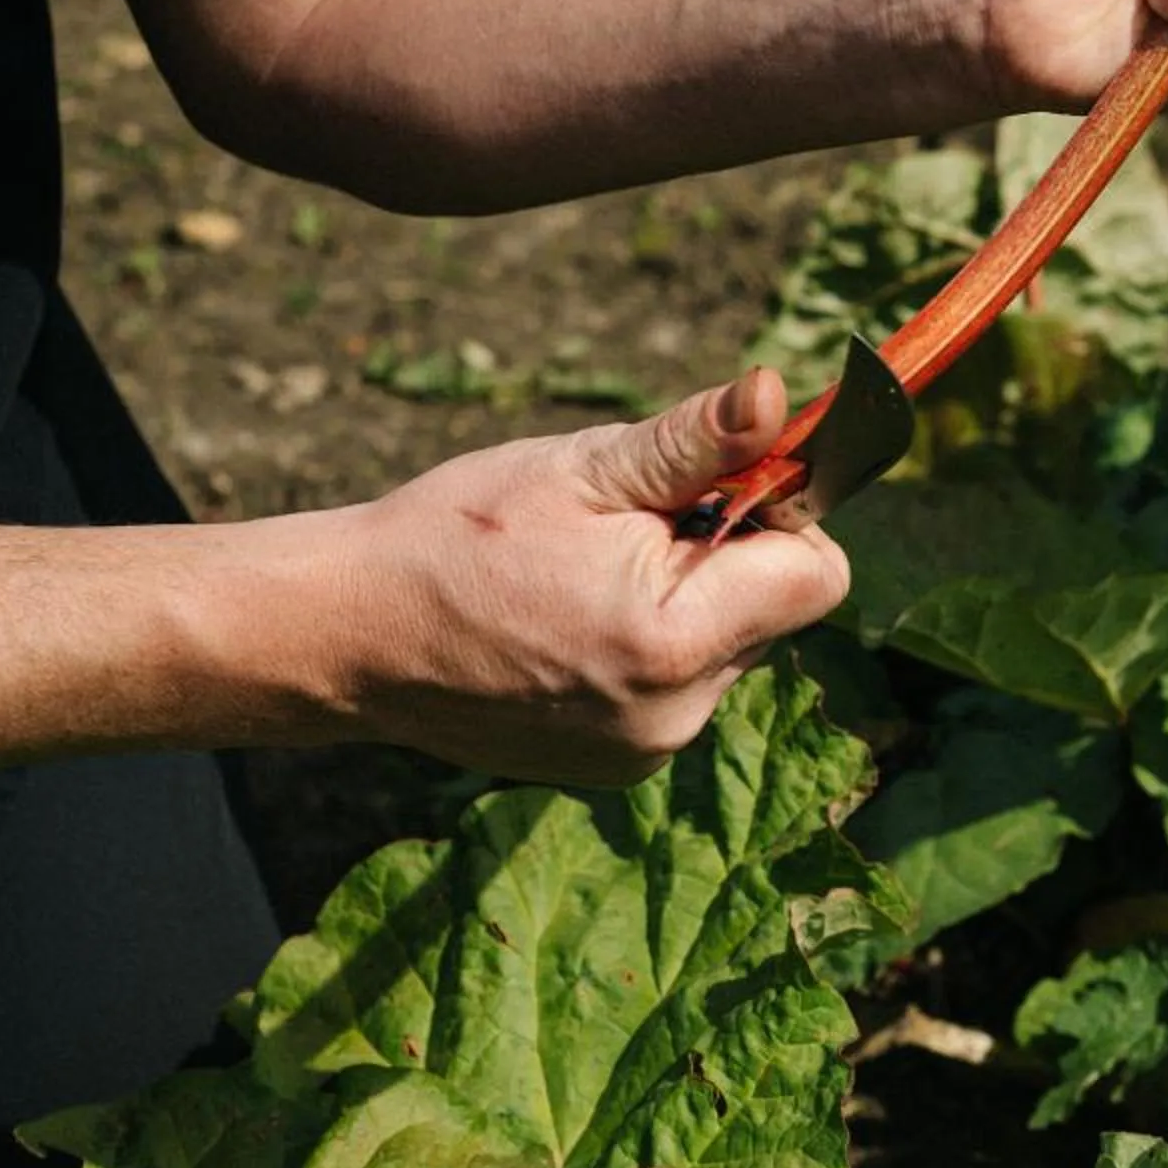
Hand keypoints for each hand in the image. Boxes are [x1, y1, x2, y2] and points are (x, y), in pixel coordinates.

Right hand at [317, 369, 847, 785]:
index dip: (785, 515)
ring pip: (727, 652)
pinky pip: (677, 692)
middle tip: (627, 527)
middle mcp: (677, 716)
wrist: (348, 635)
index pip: (818, 577)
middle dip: (727, 558)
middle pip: (775, 614)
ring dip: (687, 604)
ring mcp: (646, 754)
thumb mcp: (580, 469)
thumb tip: (781, 396)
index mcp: (677, 640)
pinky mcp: (617, 770)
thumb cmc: (457, 536)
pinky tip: (567, 624)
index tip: (719, 484)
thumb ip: (695, 441)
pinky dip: (647, 651)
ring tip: (584, 576)